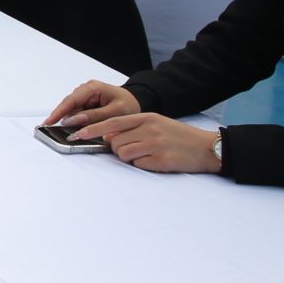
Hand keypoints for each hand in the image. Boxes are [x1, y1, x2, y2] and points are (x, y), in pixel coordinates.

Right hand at [43, 80, 140, 129]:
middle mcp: (86, 89)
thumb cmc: (129, 105)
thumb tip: (74, 120)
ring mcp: (84, 96)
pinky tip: (78, 128)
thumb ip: (95, 116)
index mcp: (93, 88)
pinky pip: (76, 113)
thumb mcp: (116, 112)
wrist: (136, 102)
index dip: (58, 112)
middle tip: (55, 131)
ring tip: (71, 132)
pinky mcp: (85, 103)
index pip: (71, 100)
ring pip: (71, 110)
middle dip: (62, 118)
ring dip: (71, 121)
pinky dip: (76, 121)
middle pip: (69, 105)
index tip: (48, 122)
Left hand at [75, 113, 221, 172]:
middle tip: (136, 149)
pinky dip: (143, 165)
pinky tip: (157, 160)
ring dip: (130, 157)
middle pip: (115, 142)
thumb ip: (132, 127)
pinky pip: (138, 165)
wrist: (207, 147)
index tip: (77, 134)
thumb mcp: (156, 124)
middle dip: (118, 148)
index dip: (92, 129)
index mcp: (146, 117)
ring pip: (123, 154)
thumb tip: (109, 136)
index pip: (112, 122)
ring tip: (148, 154)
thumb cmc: (179, 136)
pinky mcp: (160, 160)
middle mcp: (148, 129)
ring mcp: (154, 145)